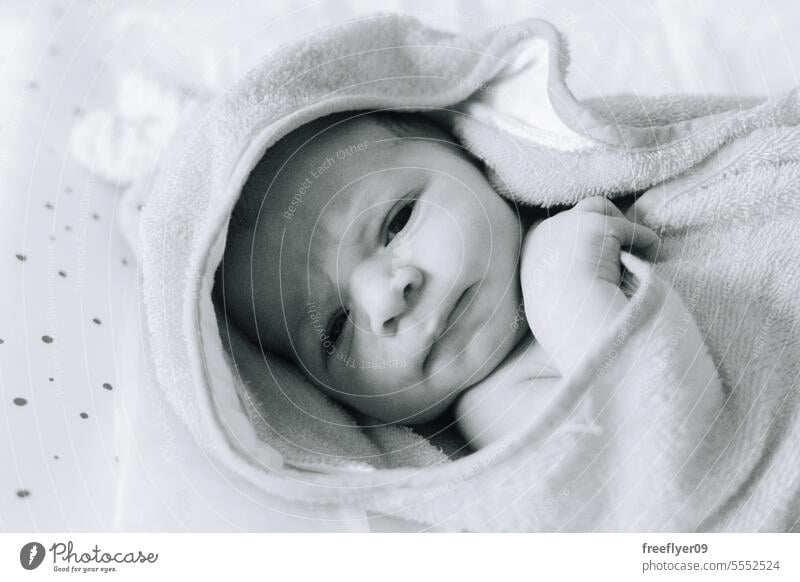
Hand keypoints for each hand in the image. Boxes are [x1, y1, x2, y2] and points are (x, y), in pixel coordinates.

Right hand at [520, 197, 659, 375]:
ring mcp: (571, 223)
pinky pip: (631, 229)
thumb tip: (581, 282)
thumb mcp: (548, 296)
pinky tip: (651, 257)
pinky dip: (644, 241)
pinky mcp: (598, 225)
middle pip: (577, 214)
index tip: (596, 256)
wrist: (567, 317)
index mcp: (532, 247)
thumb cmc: (561, 319)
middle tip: (620, 252)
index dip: (578, 239)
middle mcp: (547, 229)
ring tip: (636, 249)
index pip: (555, 229)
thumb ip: (559, 279)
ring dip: (619, 226)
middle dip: (600, 229)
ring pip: (600, 207)